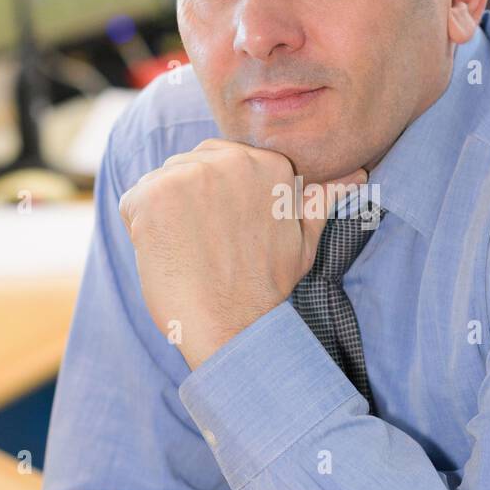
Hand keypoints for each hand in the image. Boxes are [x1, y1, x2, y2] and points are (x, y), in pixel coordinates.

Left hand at [118, 139, 366, 369]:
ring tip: (190, 253)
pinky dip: (140, 229)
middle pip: (187, 165)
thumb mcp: (305, 240)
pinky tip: (167, 255)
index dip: (215, 200)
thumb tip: (356, 172)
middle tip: (207, 247)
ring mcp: (189, 174)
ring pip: (160, 182)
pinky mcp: (153, 195)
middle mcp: (230, 159)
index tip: (225, 234)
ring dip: (164, 216)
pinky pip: (133, 201)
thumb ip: (322, 199)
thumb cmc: (267, 289)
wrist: (235, 330)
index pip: (220, 160)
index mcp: (268, 163)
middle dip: (188, 202)